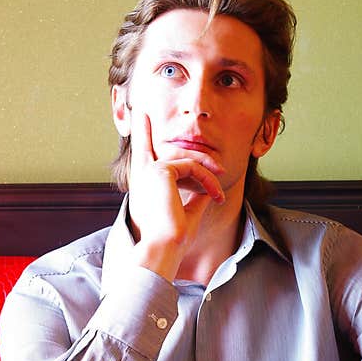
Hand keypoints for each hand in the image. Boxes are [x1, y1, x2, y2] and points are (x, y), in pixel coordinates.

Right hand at [127, 114, 224, 280]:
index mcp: (143, 182)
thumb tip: (207, 188)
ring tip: (220, 194)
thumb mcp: (185, 210)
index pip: (142, 149)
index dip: (143, 130)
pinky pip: (192, 166)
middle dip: (197, 154)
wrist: (163, 247)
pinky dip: (207, 180)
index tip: (142, 113)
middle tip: (220, 169)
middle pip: (169, 147)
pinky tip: (216, 195)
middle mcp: (141, 172)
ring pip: (187, 159)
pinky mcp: (160, 170)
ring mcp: (149, 169)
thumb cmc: (172, 237)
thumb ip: (193, 194)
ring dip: (208, 176)